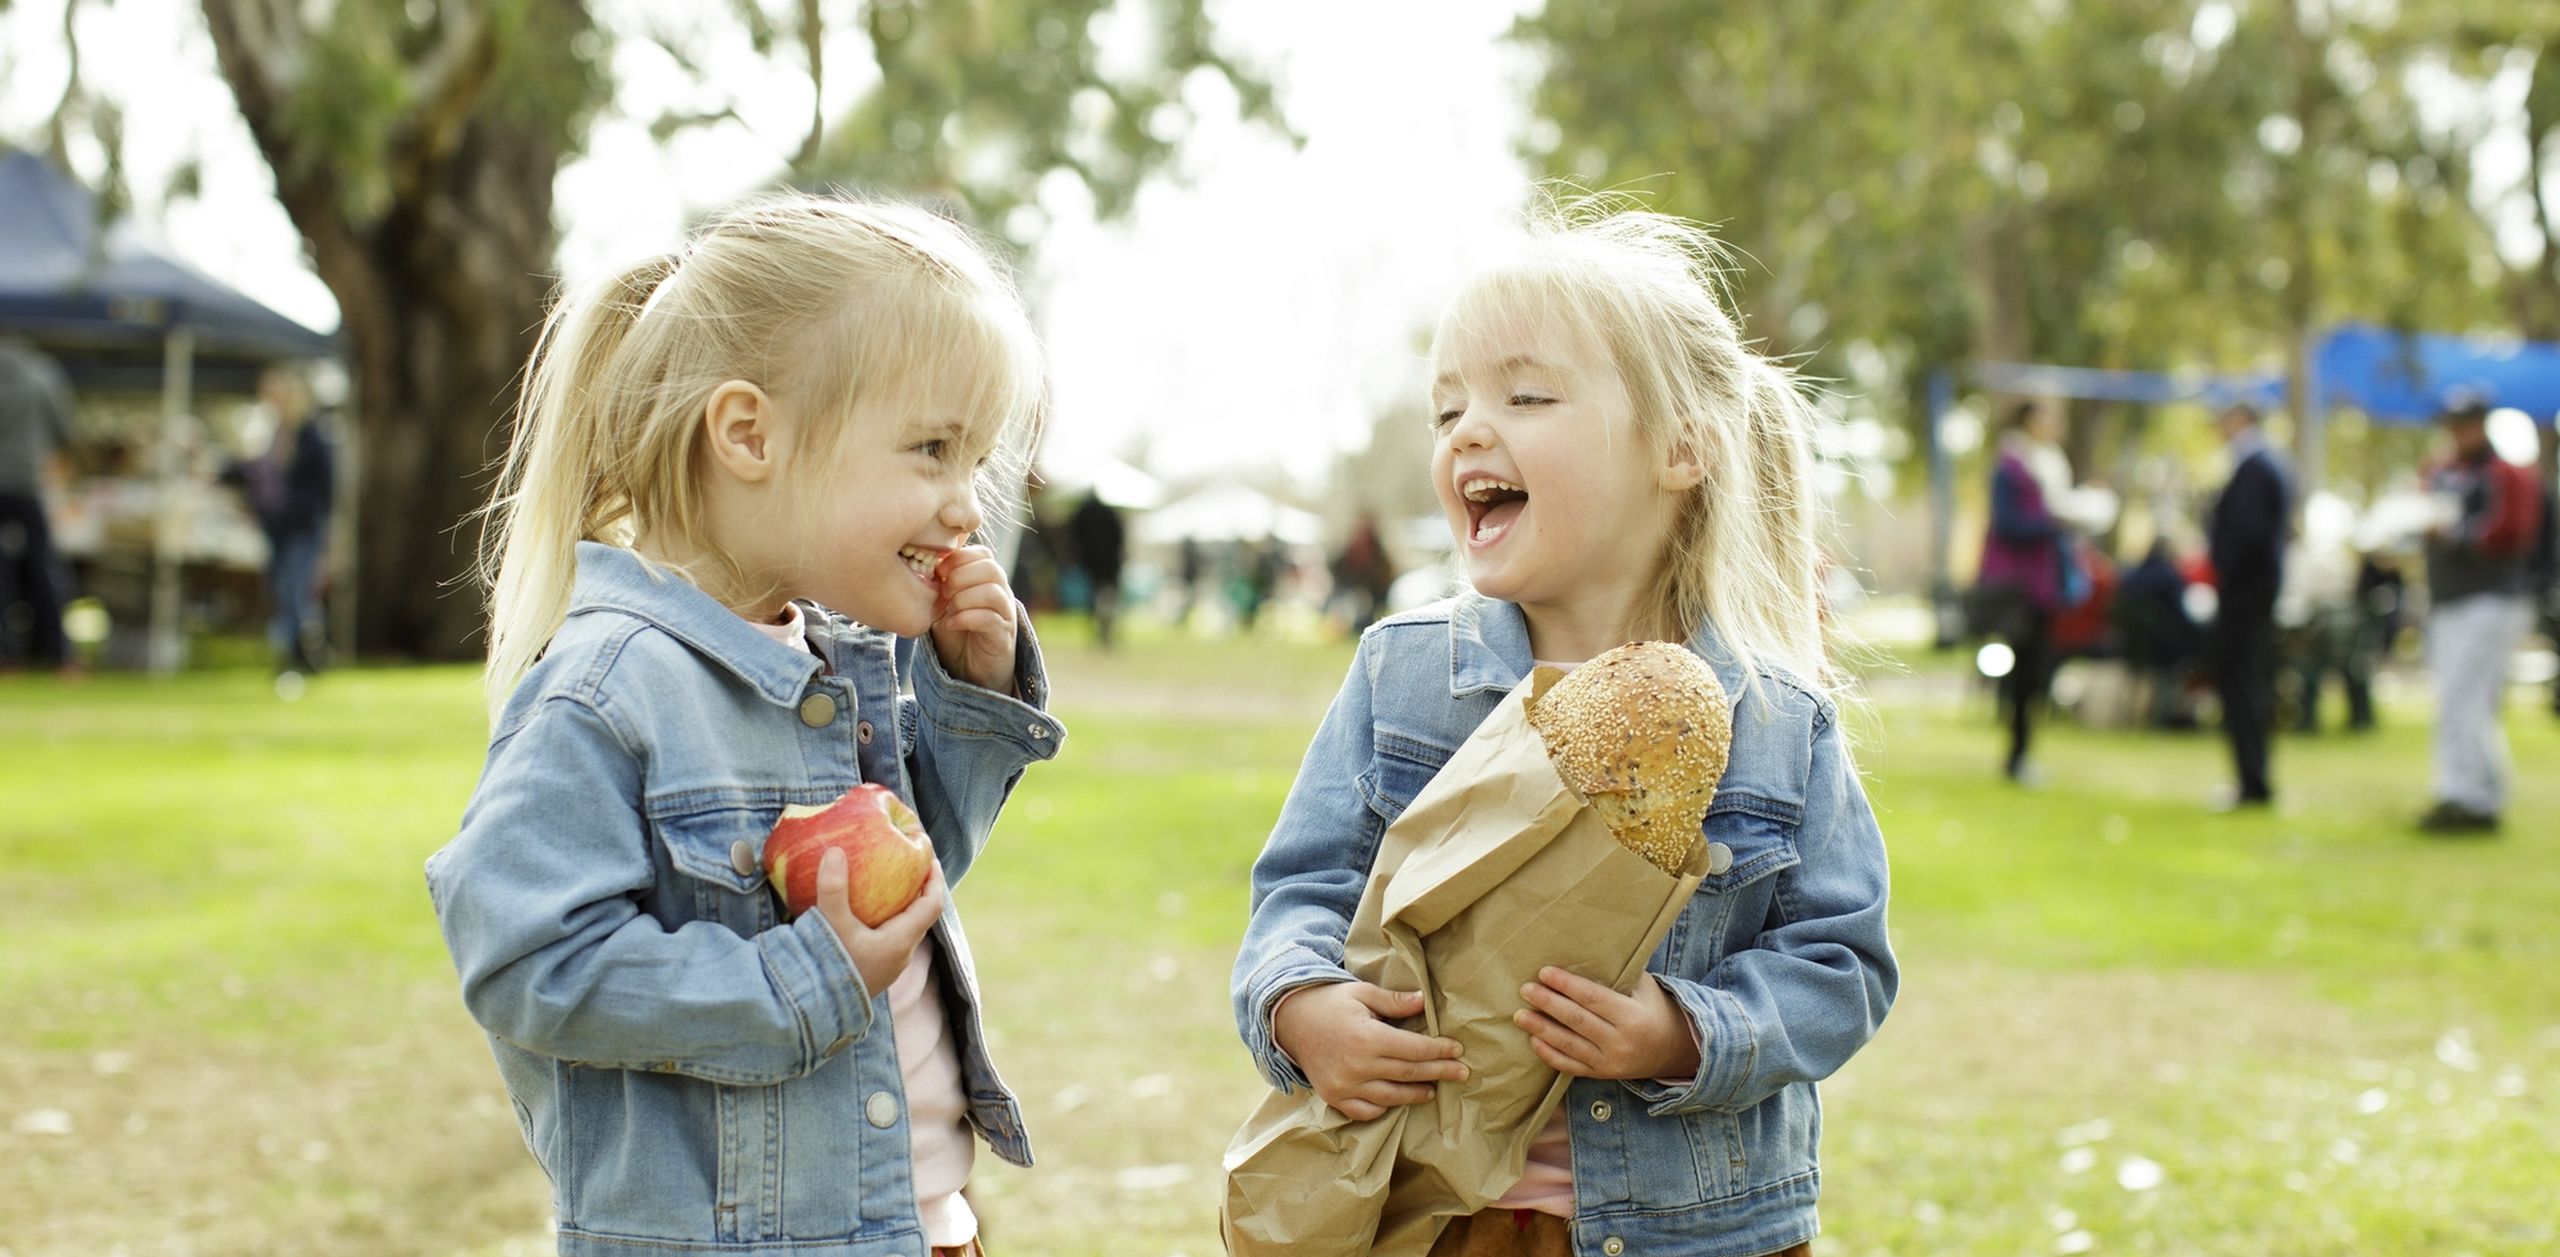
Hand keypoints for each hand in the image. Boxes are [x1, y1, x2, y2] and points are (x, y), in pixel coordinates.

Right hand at [815, 849, 945, 997]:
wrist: (815, 1012)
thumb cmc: (830, 969)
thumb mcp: (831, 925)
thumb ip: (833, 889)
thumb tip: (835, 851)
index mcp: (902, 940)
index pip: (933, 904)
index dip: (935, 879)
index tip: (930, 858)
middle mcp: (901, 953)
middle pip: (921, 915)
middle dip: (918, 889)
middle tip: (906, 865)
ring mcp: (888, 965)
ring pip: (904, 928)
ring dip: (901, 905)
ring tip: (885, 883)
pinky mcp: (874, 970)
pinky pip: (888, 937)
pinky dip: (885, 919)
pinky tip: (864, 911)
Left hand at [929, 545, 1018, 692]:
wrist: (969, 670)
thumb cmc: (957, 633)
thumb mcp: (943, 603)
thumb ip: (940, 582)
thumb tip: (929, 561)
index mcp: (988, 580)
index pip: (983, 554)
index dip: (959, 558)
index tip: (939, 572)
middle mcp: (1002, 593)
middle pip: (991, 568)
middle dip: (960, 578)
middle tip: (943, 594)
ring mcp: (1005, 614)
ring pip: (992, 592)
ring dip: (963, 599)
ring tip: (948, 611)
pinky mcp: (1003, 636)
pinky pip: (990, 619)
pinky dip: (966, 618)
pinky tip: (951, 624)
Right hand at [1272, 981, 1467, 1120]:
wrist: (1290, 1021)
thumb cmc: (1331, 1003)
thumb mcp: (1362, 993)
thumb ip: (1394, 1001)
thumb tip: (1424, 1001)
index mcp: (1367, 1037)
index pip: (1415, 1049)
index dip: (1440, 1050)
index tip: (1458, 1050)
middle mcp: (1357, 1066)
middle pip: (1409, 1074)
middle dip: (1439, 1073)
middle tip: (1462, 1073)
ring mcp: (1345, 1086)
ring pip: (1391, 1098)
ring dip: (1416, 1094)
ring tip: (1432, 1089)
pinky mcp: (1334, 1097)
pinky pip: (1365, 1112)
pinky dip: (1383, 1108)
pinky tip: (1396, 1100)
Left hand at [1514, 968, 1699, 1080]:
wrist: (1676, 1050)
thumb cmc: (1656, 1009)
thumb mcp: (1645, 988)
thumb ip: (1618, 974)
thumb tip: (1582, 952)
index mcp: (1632, 1016)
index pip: (1592, 997)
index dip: (1566, 984)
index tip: (1544, 972)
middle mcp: (1620, 1042)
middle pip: (1576, 1020)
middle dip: (1548, 1003)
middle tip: (1526, 989)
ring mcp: (1610, 1062)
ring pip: (1569, 1045)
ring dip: (1541, 1029)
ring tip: (1520, 1015)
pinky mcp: (1602, 1075)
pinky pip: (1570, 1067)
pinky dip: (1550, 1054)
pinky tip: (1534, 1040)